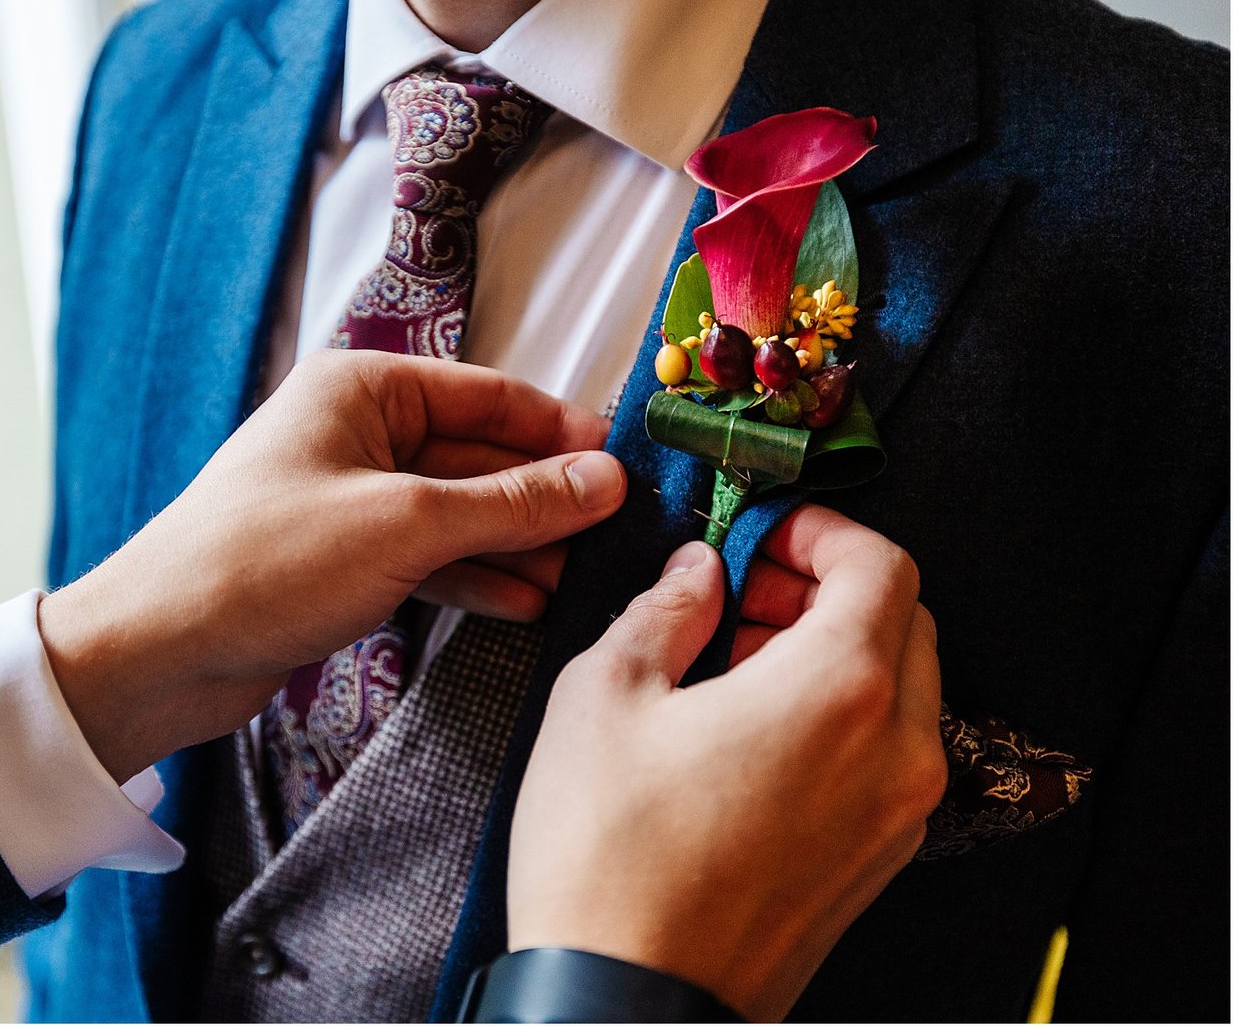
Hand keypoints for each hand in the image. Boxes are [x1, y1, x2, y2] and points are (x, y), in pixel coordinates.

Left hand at [38, 350, 625, 780]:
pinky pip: (429, 556)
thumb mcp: (406, 524)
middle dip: (544, 498)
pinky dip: (475, 577)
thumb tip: (604, 479)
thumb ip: (512, 501)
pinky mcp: (344, 559)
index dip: (560, 429)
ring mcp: (351, 499)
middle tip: (616, 534)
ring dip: (518, 545)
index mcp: (362, 389)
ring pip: (458, 512)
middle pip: (479, 455)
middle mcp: (356, 433)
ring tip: (583, 579)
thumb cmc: (264, 562)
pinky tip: (527, 603)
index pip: (488, 395)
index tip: (625, 463)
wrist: (160, 650)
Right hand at [507, 505, 945, 1021]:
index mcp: (840, 690)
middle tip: (744, 590)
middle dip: (826, 587)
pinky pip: (884, 756)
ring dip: (832, 651)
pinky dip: (838, 716)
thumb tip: (696, 574)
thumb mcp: (605, 696)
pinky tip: (748, 732)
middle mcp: (895, 752)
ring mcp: (895, 816)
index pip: (882, 564)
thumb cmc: (609, 859)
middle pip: (903, 621)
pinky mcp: (875, 863)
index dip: (822, 530)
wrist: (626, 1004)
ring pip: (900, 691)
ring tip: (733, 662)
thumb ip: (663, 611)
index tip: (765, 532)